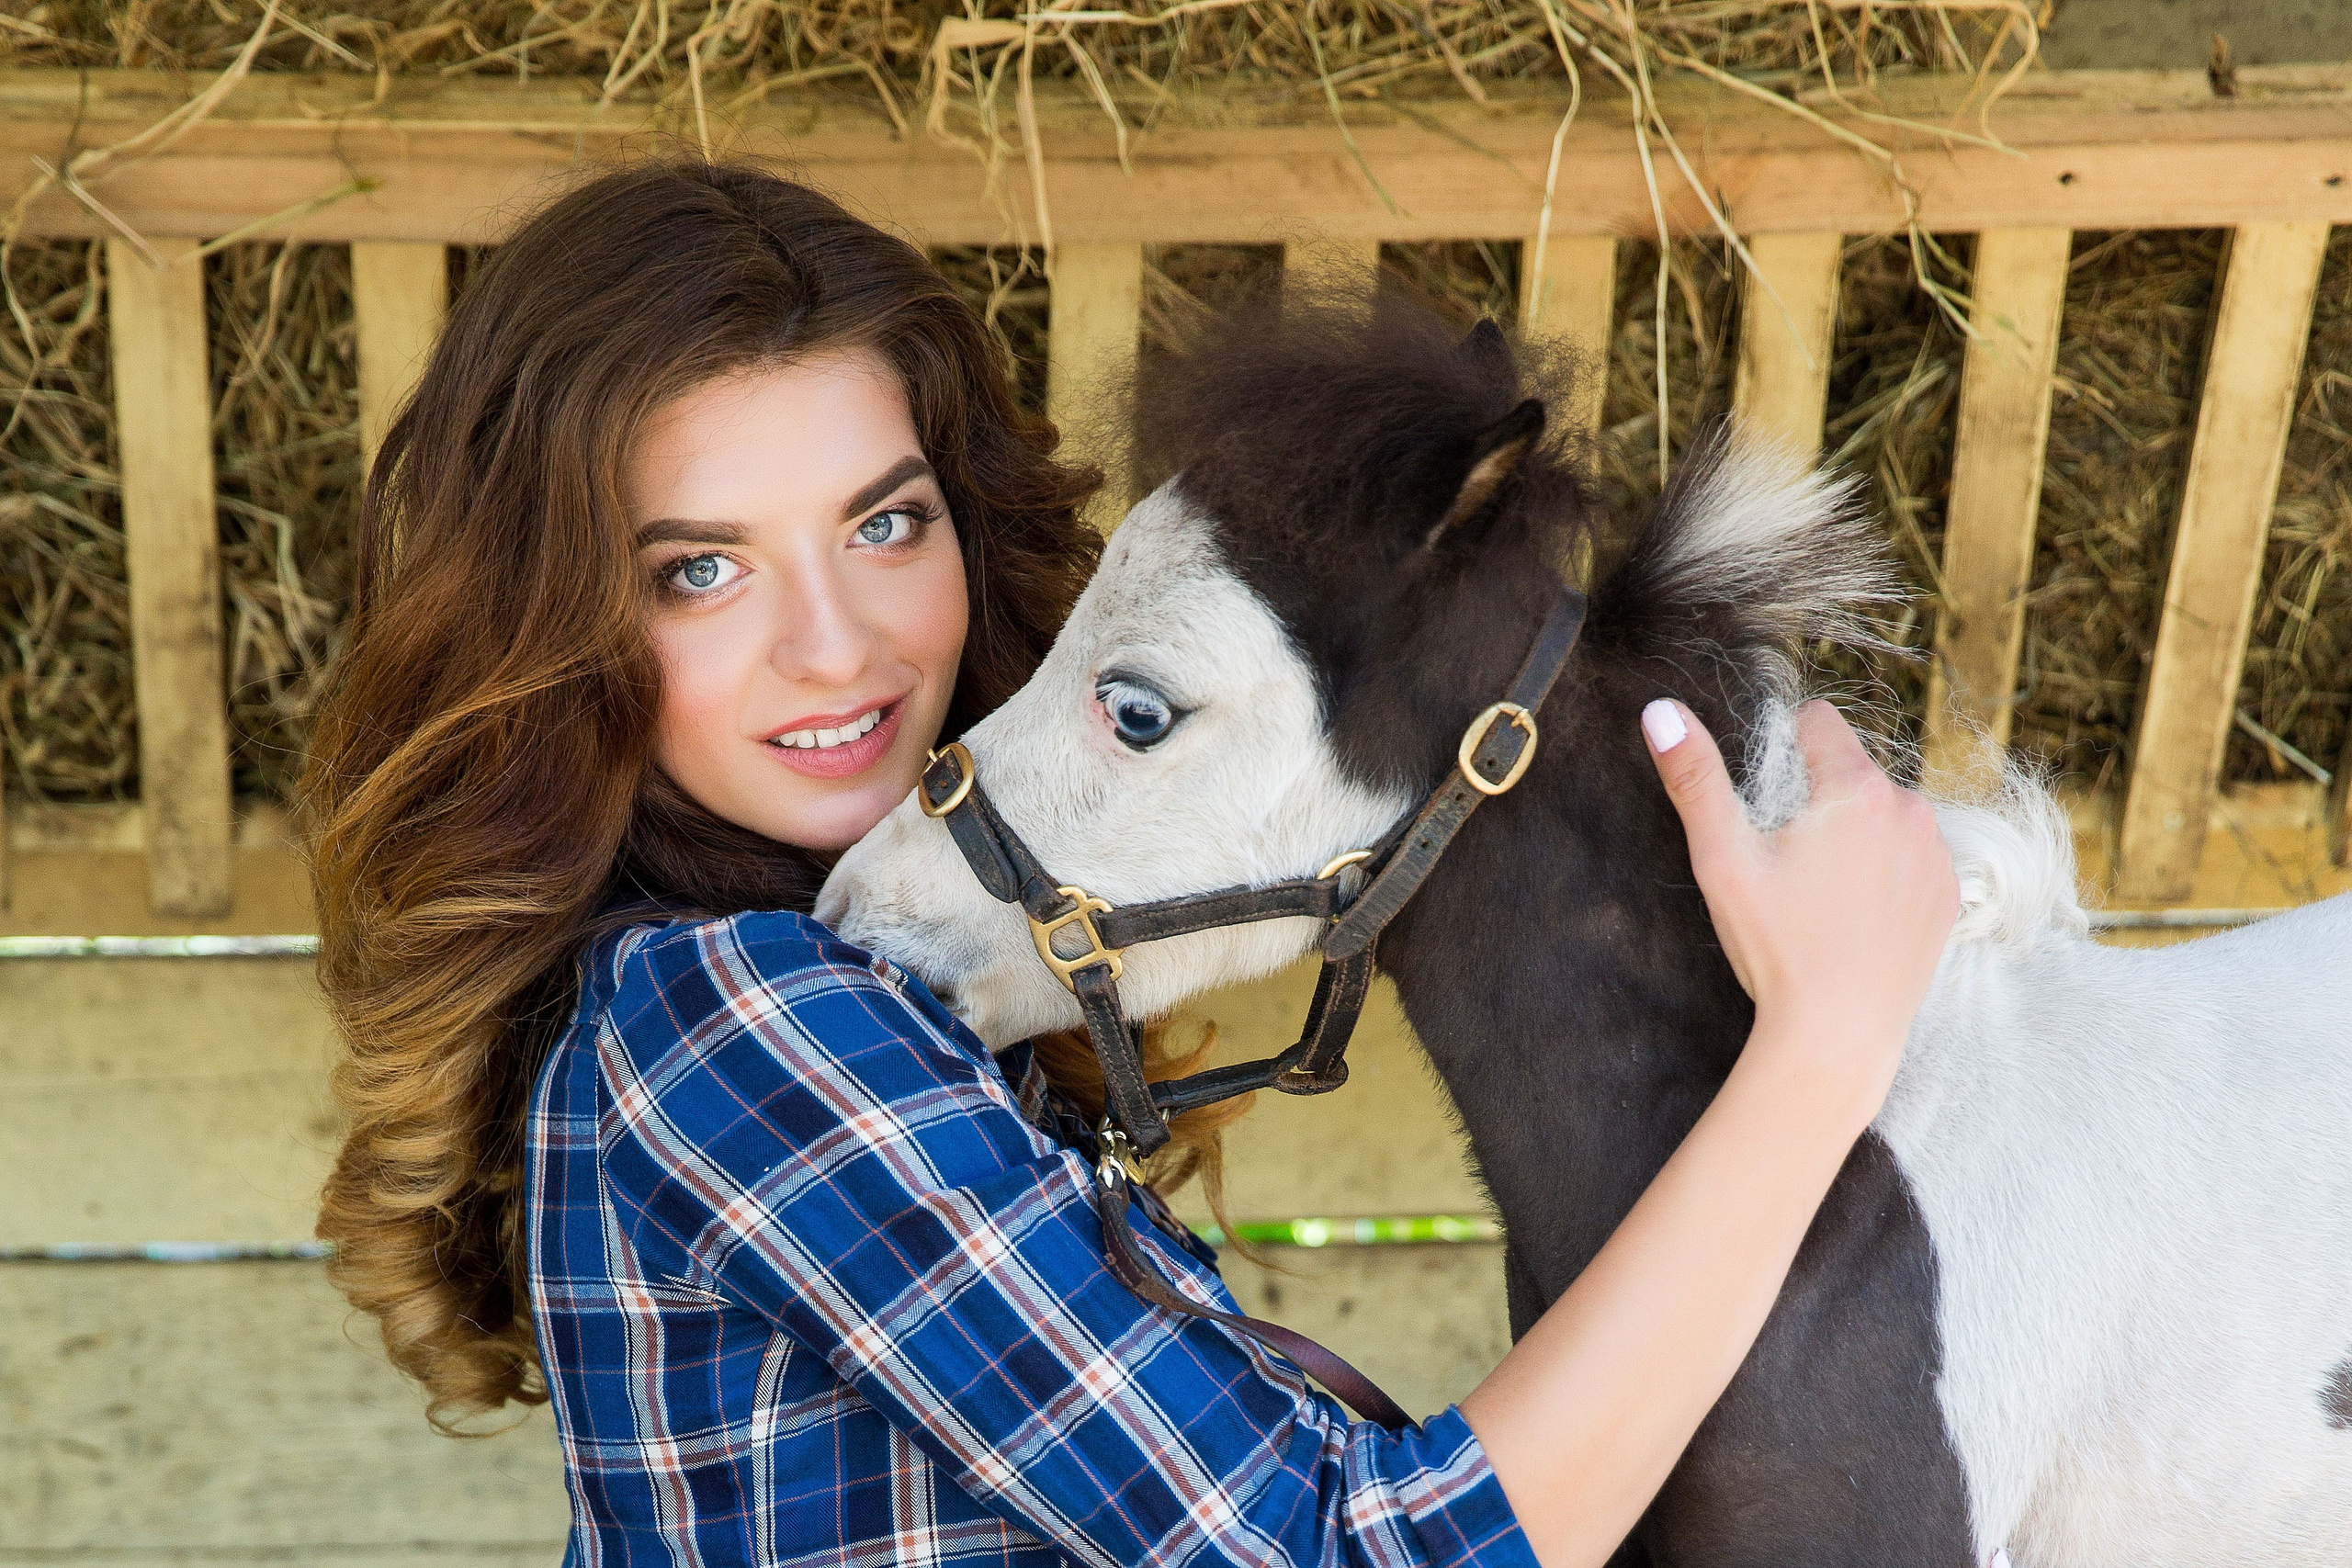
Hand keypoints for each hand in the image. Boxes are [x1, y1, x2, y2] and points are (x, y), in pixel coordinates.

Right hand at [1641, 697, 1958, 1111]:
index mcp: (1856, 789)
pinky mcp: (1948, 894)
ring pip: (1883, 813)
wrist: (1838, 1034)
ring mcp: (1936, 854)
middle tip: (1788, 866)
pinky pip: (1912, 856)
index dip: (1781, 751)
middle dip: (1818, 800)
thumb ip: (1694, 777)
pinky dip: (1885, 872)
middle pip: (1851, 771)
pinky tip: (1854, 916)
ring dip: (1855, 834)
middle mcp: (1910, 808)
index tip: (1766, 805)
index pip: (1818, 720)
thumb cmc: (1777, 947)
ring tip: (1821, 895)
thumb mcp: (1722, 858)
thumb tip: (1661, 711)